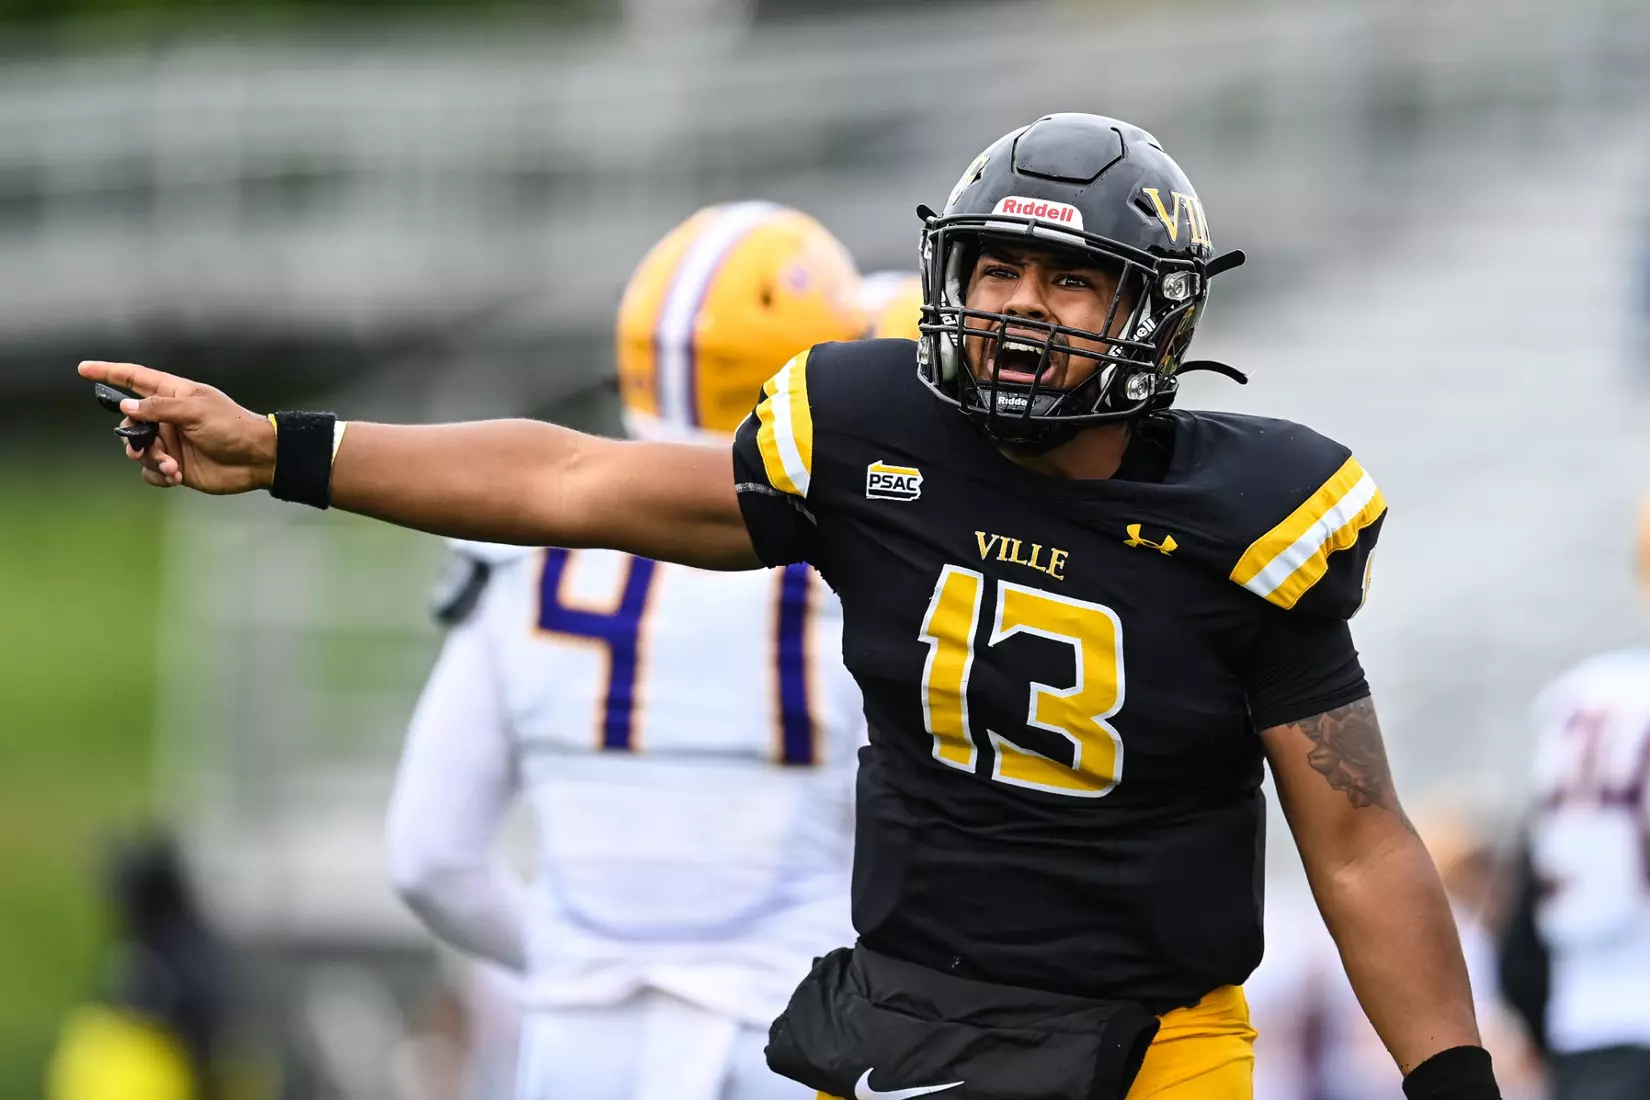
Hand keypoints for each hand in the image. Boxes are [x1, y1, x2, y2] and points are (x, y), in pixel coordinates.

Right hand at [78, 361, 276, 494]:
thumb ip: (159, 407)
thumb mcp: (196, 411)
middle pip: (130, 422)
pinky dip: (158, 474)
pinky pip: (150, 470)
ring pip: (137, 449)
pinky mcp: (175, 465)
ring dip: (150, 459)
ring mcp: (170, 441)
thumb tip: (127, 406)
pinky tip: (177, 476)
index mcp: (174, 394)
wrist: (256, 460)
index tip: (83, 369)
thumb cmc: (232, 428)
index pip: (135, 378)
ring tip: (172, 466)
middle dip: (134, 437)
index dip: (109, 373)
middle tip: (146, 446)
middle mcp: (168, 417)